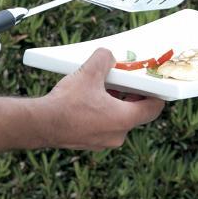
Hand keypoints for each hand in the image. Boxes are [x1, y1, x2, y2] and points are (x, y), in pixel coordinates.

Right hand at [41, 49, 164, 149]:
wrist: (40, 124)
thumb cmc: (66, 102)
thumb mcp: (89, 72)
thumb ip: (104, 59)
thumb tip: (108, 55)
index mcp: (124, 119)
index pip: (153, 109)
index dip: (157, 94)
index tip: (154, 85)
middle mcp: (117, 135)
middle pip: (135, 113)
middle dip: (132, 95)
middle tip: (126, 81)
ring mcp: (103, 142)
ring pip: (118, 120)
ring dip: (116, 104)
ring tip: (106, 87)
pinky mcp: (89, 143)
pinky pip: (104, 126)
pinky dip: (103, 113)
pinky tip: (91, 100)